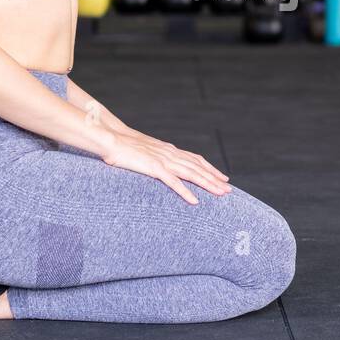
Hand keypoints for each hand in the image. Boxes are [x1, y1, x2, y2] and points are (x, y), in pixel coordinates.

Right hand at [100, 128, 230, 204]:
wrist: (111, 138)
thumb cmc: (124, 145)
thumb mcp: (145, 150)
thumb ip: (156, 156)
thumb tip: (160, 164)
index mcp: (169, 149)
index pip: (195, 159)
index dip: (210, 168)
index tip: (221, 177)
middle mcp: (170, 153)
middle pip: (198, 167)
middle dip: (214, 179)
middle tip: (228, 190)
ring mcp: (164, 161)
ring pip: (192, 174)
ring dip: (208, 185)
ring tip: (220, 194)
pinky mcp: (154, 168)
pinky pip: (173, 182)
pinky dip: (186, 192)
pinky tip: (195, 201)